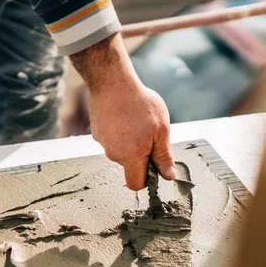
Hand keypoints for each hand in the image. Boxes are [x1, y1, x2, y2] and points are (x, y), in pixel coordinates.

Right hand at [70, 33, 175, 189]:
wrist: (112, 82)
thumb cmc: (139, 104)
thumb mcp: (161, 129)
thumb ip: (163, 156)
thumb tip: (168, 176)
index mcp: (131, 157)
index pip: (136, 184)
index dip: (147, 179)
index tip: (154, 164)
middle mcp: (113, 154)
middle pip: (129, 165)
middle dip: (140, 155)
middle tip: (149, 133)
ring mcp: (102, 143)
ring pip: (120, 150)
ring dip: (129, 141)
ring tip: (135, 119)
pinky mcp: (96, 132)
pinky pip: (111, 139)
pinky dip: (118, 131)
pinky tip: (123, 114)